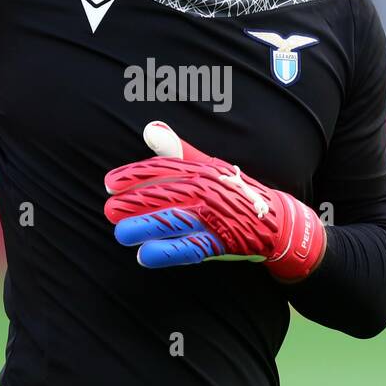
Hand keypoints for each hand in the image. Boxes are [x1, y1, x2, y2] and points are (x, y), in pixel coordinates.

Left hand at [104, 121, 325, 281]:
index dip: (135, 176)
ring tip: (120, 233)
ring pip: (176, 220)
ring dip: (147, 227)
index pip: (164, 170)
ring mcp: (215, 217)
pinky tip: (146, 256)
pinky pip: (192, 247)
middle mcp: (208, 191)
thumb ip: (177, 151)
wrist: (276, 220)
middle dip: (135, 203)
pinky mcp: (222, 242)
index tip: (109, 183)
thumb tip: (150, 128)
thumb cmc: (234, 192)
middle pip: (166, 195)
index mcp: (202, 171)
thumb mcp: (208, 166)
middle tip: (109, 210)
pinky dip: (169, 252)